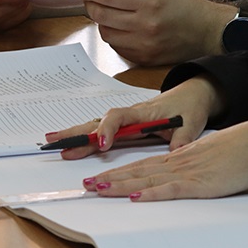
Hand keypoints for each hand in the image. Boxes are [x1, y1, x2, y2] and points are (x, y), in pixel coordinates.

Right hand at [45, 75, 221, 159]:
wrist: (193, 94)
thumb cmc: (190, 108)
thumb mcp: (192, 124)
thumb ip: (183, 139)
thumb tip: (177, 152)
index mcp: (144, 112)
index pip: (119, 118)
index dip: (108, 130)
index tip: (102, 145)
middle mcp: (130, 114)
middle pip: (98, 121)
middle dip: (77, 132)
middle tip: (56, 142)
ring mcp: (126, 119)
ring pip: (95, 124)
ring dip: (75, 133)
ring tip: (53, 142)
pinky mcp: (125, 125)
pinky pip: (101, 129)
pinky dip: (85, 135)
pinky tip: (71, 143)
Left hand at [75, 0, 236, 64]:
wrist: (207, 32)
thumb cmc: (183, 6)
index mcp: (150, 3)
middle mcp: (145, 26)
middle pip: (102, 15)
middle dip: (90, 4)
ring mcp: (144, 46)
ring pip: (106, 33)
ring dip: (100, 21)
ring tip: (105, 13)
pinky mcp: (144, 59)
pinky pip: (117, 47)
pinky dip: (113, 35)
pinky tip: (118, 27)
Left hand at [83, 119, 247, 201]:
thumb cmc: (235, 153)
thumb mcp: (205, 159)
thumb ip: (189, 168)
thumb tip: (176, 179)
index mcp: (177, 159)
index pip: (140, 165)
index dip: (117, 171)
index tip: (98, 177)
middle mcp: (175, 164)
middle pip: (135, 171)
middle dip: (109, 178)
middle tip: (86, 184)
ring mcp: (184, 173)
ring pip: (145, 179)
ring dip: (119, 185)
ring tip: (98, 189)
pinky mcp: (198, 184)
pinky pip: (170, 189)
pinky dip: (150, 193)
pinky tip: (134, 197)